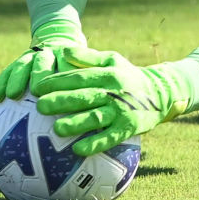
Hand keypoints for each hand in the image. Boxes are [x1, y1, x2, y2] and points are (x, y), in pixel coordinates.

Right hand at [0, 22, 85, 101]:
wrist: (62, 40)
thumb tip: (102, 105)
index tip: (52, 89)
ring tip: (8, 96)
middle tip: (31, 92)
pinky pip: (8, 71)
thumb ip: (90, 78)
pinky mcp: (19, 62)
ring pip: (21, 65)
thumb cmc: (79, 63)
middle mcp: (47, 53)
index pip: (61, 63)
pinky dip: (1, 82)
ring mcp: (32, 56)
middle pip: (39, 62)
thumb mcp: (89, 65)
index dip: (55, 75)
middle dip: (34, 76)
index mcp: (65, 53)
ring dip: (14, 79)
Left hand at [35, 46, 188, 155]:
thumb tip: (63, 50)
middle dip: (62, 101)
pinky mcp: (128, 128)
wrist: (160, 93)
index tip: (38, 87)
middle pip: (85, 96)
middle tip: (40, 106)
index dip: (58, 82)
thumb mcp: (112, 60)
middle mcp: (115, 92)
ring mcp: (122, 111)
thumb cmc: (128, 76)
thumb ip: (87, 56)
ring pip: (96, 117)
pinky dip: (95, 144)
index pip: (80, 77)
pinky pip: (110, 138)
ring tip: (57, 128)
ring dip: (77, 123)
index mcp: (108, 74)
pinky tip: (78, 150)